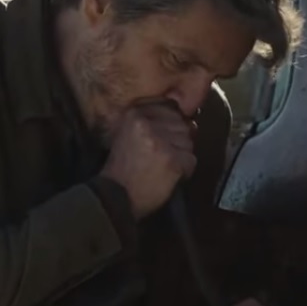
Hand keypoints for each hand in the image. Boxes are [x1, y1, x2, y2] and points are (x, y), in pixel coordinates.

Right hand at [98, 102, 195, 218]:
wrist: (116, 197)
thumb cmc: (122, 168)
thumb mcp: (127, 134)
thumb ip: (150, 121)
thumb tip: (186, 119)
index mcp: (135, 115)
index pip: (168, 108)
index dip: (168, 126)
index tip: (159, 140)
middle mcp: (148, 124)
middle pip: (180, 124)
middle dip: (176, 141)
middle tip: (159, 157)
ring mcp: (162, 142)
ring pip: (188, 142)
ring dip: (180, 156)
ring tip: (161, 167)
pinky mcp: (173, 161)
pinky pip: (191, 160)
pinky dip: (184, 170)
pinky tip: (168, 176)